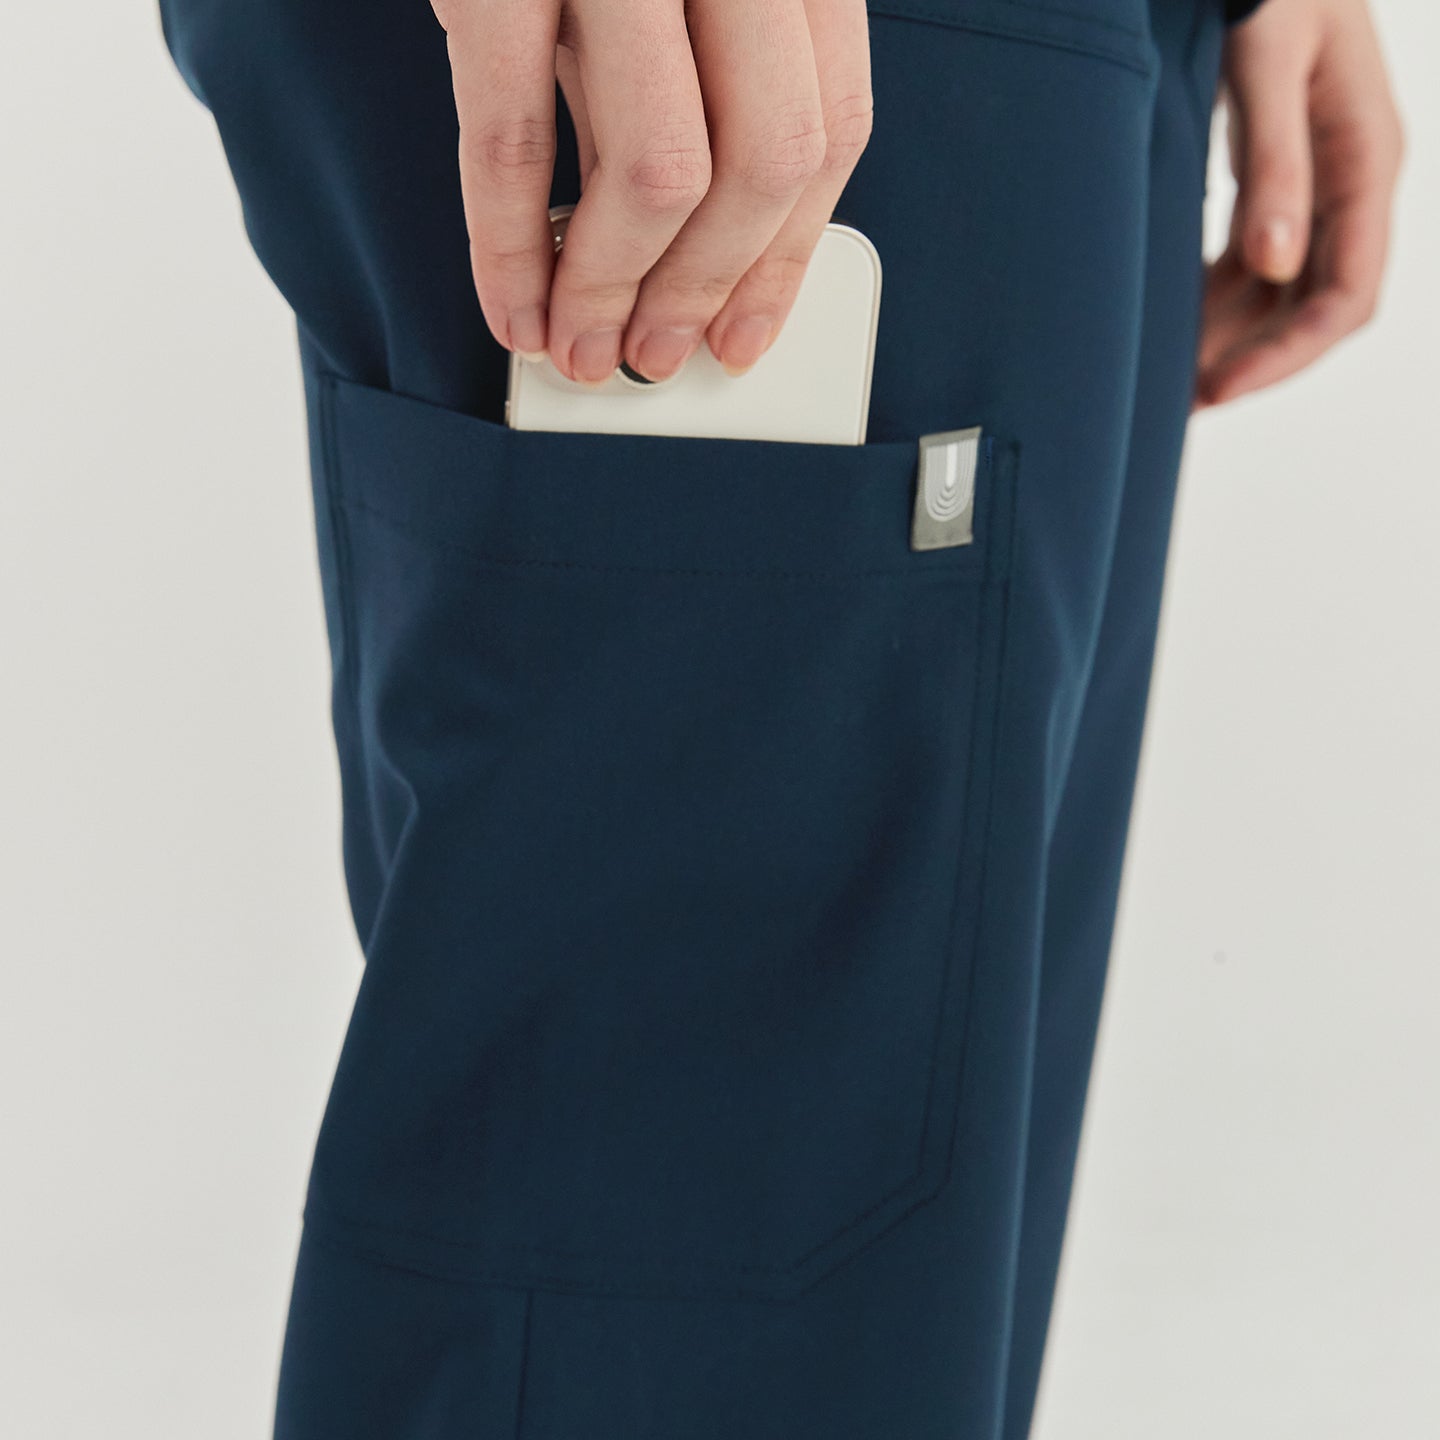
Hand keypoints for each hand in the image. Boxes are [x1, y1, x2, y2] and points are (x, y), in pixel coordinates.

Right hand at [430, 0, 873, 385]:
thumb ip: (704, 75)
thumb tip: (698, 252)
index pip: (834, 131)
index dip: (785, 260)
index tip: (744, 337)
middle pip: (762, 166)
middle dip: (702, 290)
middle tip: (653, 355)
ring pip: (659, 172)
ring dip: (610, 289)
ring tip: (577, 346)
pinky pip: (511, 137)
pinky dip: (506, 244)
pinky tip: (510, 304)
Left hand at [1194, 0, 1404, 410]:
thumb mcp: (1268, 65)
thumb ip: (1273, 162)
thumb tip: (1273, 261)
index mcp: (1366, 160)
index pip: (1346, 293)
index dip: (1286, 353)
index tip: (1221, 388)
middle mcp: (1350, 181)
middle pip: (1316, 304)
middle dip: (1255, 358)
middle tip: (1180, 401)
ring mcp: (1317, 181)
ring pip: (1283, 289)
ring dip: (1232, 336)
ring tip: (1167, 376)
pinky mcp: (1279, 176)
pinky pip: (1258, 259)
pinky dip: (1219, 298)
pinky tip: (1175, 322)